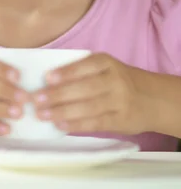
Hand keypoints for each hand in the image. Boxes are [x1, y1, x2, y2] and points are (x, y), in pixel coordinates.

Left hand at [33, 53, 150, 134]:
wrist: (152, 99)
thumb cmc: (117, 81)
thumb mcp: (105, 68)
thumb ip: (82, 71)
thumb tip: (46, 81)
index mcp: (107, 63)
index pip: (85, 65)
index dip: (67, 72)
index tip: (47, 77)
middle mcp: (115, 81)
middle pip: (84, 88)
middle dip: (58, 94)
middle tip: (36, 99)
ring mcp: (119, 101)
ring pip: (88, 107)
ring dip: (62, 111)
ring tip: (42, 114)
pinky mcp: (121, 120)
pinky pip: (95, 123)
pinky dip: (76, 125)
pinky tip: (60, 125)